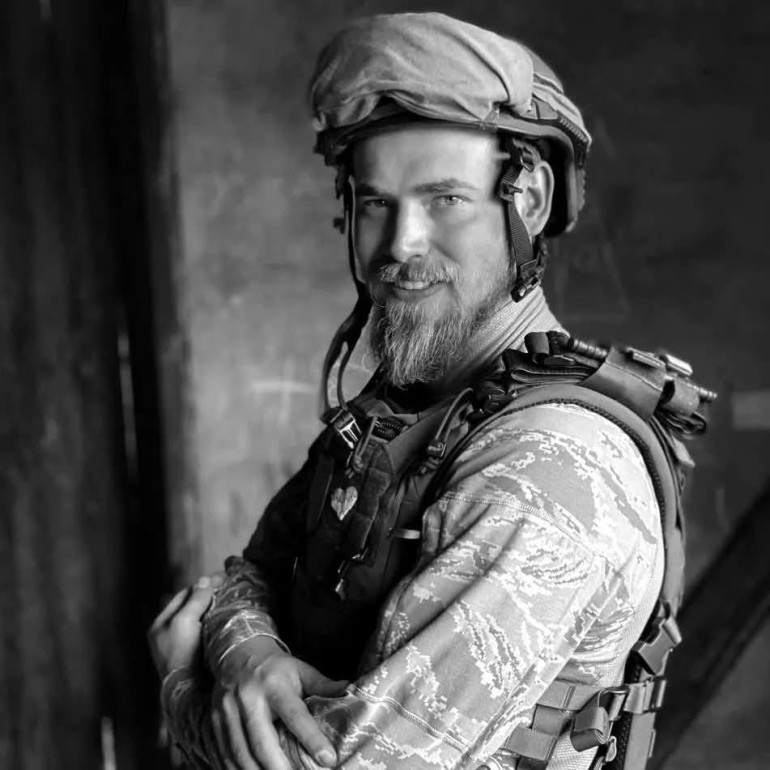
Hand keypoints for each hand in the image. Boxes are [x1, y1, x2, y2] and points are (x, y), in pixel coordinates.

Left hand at [147, 574, 222, 678]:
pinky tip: (226, 620)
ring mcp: (182, 645)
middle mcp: (169, 633)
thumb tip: (205, 580)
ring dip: (213, 609)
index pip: (184, 595)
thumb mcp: (184, 621)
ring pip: (200, 619)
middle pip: (191, 606)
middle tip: (228, 587)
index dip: (202, 585)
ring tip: (230, 601)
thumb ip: (195, 600)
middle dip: (208, 596)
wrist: (188, 691)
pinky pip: (206, 631)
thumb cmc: (181, 653)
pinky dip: (216, 623)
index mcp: (161, 624)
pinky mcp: (195, 655)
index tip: (221, 578)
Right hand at [211, 639, 347, 769]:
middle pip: (262, 742)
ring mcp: (228, 711)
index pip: (295, 715)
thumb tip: (350, 691)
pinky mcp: (215, 721)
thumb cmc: (276, 667)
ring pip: (241, 753)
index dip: (311, 739)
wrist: (238, 652)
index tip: (328, 759)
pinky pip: (224, 754)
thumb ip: (323, 685)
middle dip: (279, 768)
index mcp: (274, 684)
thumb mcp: (301, 670)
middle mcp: (249, 698)